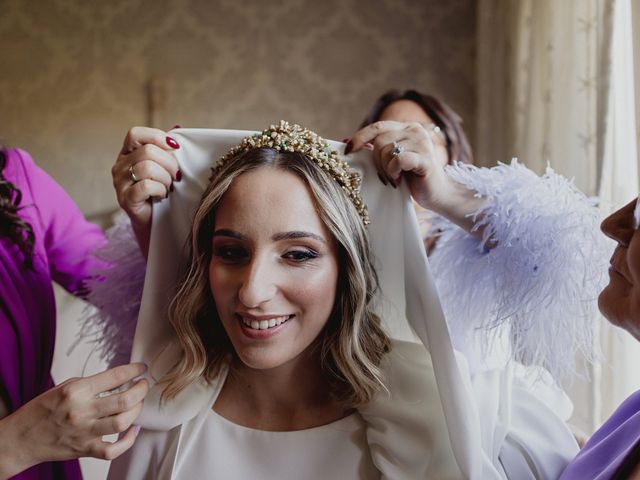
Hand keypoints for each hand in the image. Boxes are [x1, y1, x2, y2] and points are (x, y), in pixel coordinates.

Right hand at [0, 363, 148, 477]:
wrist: (21, 438)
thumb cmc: (42, 410)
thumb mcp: (64, 387)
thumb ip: (91, 384)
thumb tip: (119, 379)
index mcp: (76, 391)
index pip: (115, 376)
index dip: (134, 370)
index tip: (141, 368)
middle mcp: (82, 411)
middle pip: (125, 400)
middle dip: (141, 390)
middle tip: (143, 385)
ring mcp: (84, 432)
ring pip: (123, 422)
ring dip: (137, 410)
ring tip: (138, 403)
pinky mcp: (85, 449)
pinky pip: (113, 449)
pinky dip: (128, 441)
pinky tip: (133, 430)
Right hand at [112, 127, 180, 255]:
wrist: (155, 221)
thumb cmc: (162, 190)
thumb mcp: (166, 166)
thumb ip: (168, 148)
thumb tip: (178, 127)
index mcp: (128, 153)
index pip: (135, 134)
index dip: (157, 137)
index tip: (175, 148)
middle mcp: (120, 166)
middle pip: (146, 151)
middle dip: (168, 163)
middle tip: (175, 176)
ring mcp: (120, 183)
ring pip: (146, 167)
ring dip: (165, 178)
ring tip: (168, 187)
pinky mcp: (125, 199)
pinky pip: (145, 186)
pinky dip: (159, 190)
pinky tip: (162, 195)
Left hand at [347, 120, 449, 209]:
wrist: (437, 194)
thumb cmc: (412, 178)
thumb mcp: (392, 159)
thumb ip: (378, 149)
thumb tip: (348, 144)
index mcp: (406, 128)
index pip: (377, 126)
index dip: (360, 137)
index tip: (348, 150)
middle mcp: (415, 130)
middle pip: (380, 140)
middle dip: (376, 161)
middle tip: (385, 175)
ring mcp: (422, 143)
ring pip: (387, 150)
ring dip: (386, 169)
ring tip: (395, 178)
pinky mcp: (425, 158)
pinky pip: (398, 160)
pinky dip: (394, 171)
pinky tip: (400, 179)